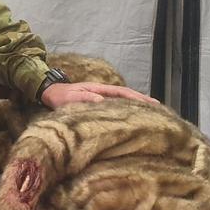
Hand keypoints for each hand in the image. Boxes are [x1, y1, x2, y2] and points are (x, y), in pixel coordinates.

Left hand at [39, 82, 158, 109]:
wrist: (49, 93)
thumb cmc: (59, 96)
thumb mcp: (70, 97)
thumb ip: (84, 99)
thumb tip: (101, 101)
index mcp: (100, 89)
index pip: (123, 93)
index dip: (138, 98)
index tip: (152, 103)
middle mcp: (103, 93)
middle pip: (127, 97)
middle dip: (143, 102)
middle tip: (160, 109)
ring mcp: (101, 98)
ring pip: (123, 102)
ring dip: (136, 107)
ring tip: (152, 114)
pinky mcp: (97, 106)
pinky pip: (115, 108)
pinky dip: (126, 112)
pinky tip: (132, 119)